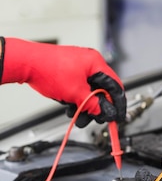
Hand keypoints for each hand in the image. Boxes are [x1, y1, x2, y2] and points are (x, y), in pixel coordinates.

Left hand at [0, 37, 125, 127]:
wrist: (24, 63)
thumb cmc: (47, 69)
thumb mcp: (76, 93)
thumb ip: (94, 105)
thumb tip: (106, 112)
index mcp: (96, 63)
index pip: (115, 86)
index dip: (118, 104)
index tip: (117, 116)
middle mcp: (89, 63)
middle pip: (102, 90)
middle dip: (98, 107)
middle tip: (96, 117)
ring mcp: (78, 67)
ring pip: (90, 91)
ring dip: (85, 105)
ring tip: (79, 115)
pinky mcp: (69, 71)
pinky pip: (80, 88)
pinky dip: (77, 99)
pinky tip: (70, 106)